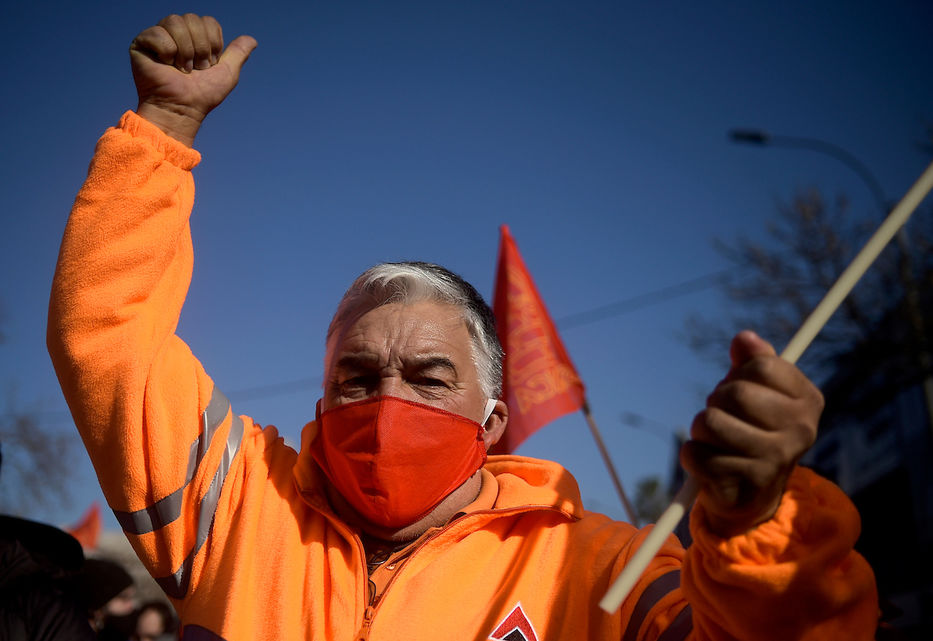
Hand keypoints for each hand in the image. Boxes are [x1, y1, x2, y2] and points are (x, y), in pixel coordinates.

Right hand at [129, 14, 256, 145]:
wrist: (182, 109)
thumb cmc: (202, 95)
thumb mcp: (227, 74)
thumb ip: (238, 54)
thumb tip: (252, 39)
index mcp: (194, 37)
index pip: (208, 21)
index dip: (212, 43)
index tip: (208, 65)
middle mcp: (176, 33)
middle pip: (193, 19)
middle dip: (200, 48)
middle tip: (194, 69)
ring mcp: (158, 36)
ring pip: (175, 21)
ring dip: (184, 50)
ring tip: (181, 69)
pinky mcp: (141, 43)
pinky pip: (157, 33)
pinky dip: (166, 52)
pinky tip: (164, 65)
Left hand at [680, 331, 821, 536]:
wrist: (752, 492)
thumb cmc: (752, 427)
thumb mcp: (758, 389)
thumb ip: (752, 360)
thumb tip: (744, 339)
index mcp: (809, 400)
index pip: (761, 366)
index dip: (740, 374)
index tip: (743, 389)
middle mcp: (800, 431)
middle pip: (735, 394)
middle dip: (716, 401)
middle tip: (724, 416)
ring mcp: (774, 460)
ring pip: (710, 423)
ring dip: (701, 428)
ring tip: (715, 438)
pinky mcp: (744, 485)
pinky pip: (694, 454)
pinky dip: (692, 455)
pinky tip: (709, 461)